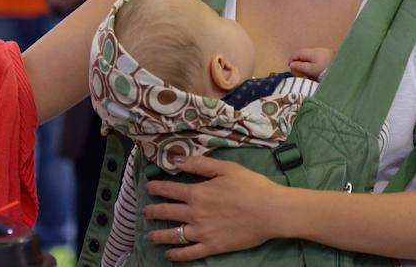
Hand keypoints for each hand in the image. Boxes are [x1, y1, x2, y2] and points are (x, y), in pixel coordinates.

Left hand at [143, 156, 284, 261]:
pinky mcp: (212, 247)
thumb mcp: (226, 168)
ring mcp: (202, 232)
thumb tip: (177, 161)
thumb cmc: (251, 186)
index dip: (157, 188)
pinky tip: (169, 255)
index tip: (148, 187)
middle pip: (167, 212)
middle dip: (153, 211)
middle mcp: (195, 213)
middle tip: (144, 211)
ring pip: (174, 235)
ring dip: (159, 235)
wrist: (270, 211)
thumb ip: (200, 164)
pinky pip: (190, 253)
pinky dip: (177, 255)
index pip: (170, 190)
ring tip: (149, 235)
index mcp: (197, 193)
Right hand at [289, 47, 333, 80]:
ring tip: (304, 70)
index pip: (298, 52)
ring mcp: (326, 52)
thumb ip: (300, 66)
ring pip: (311, 56)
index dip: (292, 59)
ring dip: (306, 62)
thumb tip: (291, 64)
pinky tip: (314, 69)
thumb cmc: (325, 72)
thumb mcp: (311, 70)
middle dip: (299, 60)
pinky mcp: (331, 57)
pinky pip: (318, 58)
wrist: (342, 74)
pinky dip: (313, 63)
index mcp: (313, 52)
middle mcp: (319, 50)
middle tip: (296, 69)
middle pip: (305, 54)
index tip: (289, 66)